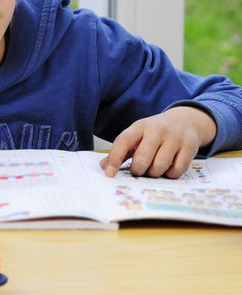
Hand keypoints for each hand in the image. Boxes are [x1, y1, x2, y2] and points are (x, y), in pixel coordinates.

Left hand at [101, 106, 216, 177]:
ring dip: (154, 173)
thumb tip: (104, 166)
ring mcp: (175, 138)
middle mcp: (157, 130)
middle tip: (139, 170)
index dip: (114, 159)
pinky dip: (170, 174)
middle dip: (138, 170)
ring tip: (153, 169)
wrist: (187, 120)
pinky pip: (177, 169)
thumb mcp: (137, 135)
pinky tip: (168, 169)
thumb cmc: (157, 131)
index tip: (109, 174)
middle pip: (142, 159)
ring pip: (159, 166)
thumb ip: (122, 151)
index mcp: (139, 127)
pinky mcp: (190, 146)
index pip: (123, 141)